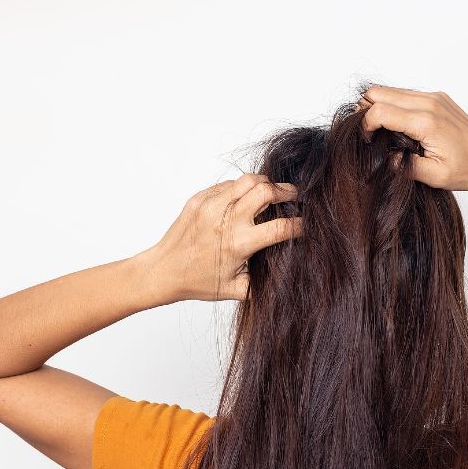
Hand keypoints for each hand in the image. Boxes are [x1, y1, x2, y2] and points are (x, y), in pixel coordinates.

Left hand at [137, 174, 301, 302]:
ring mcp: (210, 206)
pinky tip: (244, 200)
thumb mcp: (237, 288)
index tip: (305, 224)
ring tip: (271, 192)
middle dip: (285, 191)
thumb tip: (288, 271)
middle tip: (293, 195)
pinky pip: (228, 184)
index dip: (299, 224)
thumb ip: (264, 280)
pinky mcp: (199, 198)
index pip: (280, 227)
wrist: (163, 271)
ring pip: (248, 180)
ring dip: (265, 184)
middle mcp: (225, 221)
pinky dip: (241, 189)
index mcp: (238, 244)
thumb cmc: (199, 282)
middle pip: (266, 191)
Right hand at [358, 85, 467, 190]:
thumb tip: (385, 157)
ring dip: (379, 107)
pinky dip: (394, 105)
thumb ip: (405, 167)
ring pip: (389, 90)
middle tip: (370, 134)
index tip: (366, 141)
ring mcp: (433, 97)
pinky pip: (404, 94)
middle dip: (366, 111)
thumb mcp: (434, 177)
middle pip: (378, 92)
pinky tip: (400, 126)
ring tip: (384, 131)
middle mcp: (429, 103)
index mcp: (426, 123)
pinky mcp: (437, 97)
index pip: (380, 111)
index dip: (365, 125)